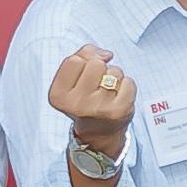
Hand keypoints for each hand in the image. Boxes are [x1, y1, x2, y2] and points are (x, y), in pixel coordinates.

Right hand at [48, 40, 137, 163]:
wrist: (99, 131)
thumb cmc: (84, 98)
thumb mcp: (71, 78)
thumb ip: (82, 55)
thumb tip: (107, 54)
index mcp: (58, 96)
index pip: (74, 60)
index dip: (82, 62)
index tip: (83, 75)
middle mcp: (76, 105)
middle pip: (96, 64)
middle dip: (100, 68)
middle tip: (96, 86)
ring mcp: (99, 109)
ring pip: (114, 71)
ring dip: (114, 77)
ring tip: (107, 93)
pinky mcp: (120, 111)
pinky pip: (129, 82)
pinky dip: (126, 86)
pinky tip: (118, 98)